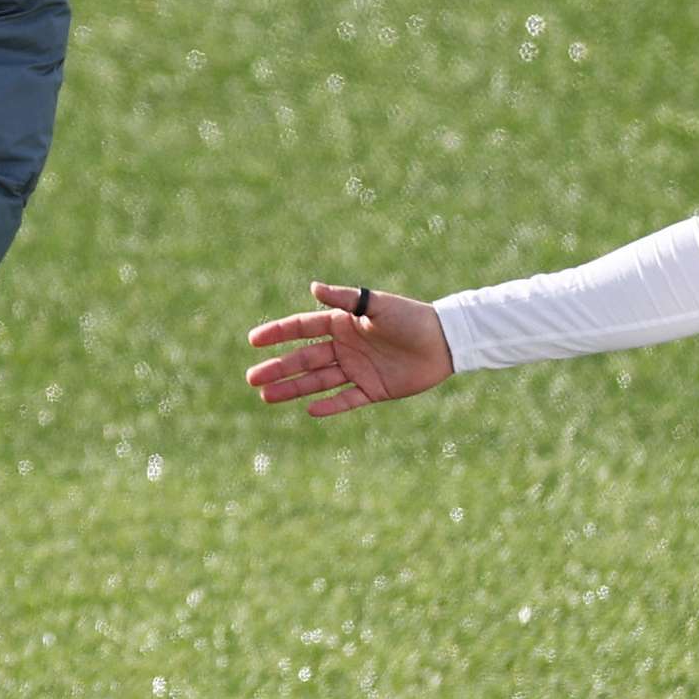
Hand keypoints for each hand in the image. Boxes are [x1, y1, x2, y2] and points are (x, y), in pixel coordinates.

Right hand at [243, 282, 453, 417]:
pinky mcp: (373, 389)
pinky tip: (310, 411)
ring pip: (318, 381)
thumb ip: (345, 299)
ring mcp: (357, 370)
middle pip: (304, 359)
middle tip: (252, 378)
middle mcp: (346, 347)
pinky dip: (329, 406)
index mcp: (343, 324)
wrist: (447, 341)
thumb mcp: (377, 305)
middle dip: (278, 368)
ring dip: (293, 388)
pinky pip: (346, 400)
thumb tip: (312, 287)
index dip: (277, 333)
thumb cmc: (412, 317)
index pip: (302, 328)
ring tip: (266, 396)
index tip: (253, 340)